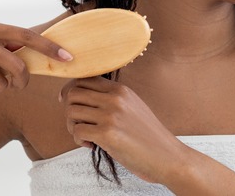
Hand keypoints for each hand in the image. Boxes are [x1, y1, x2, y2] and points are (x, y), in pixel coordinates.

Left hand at [60, 76, 185, 183]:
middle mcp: (115, 98)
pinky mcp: (107, 134)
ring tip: (86, 136)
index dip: (70, 90)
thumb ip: (111, 99)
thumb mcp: (132, 107)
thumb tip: (80, 96)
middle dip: (68, 109)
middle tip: (78, 124)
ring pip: (71, 112)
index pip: (84, 79)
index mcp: (121, 90)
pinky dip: (79, 141)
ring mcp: (111, 115)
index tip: (68, 103)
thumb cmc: (147, 136)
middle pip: (73, 93)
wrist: (166, 156)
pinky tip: (92, 145)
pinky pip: (77, 131)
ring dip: (73, 127)